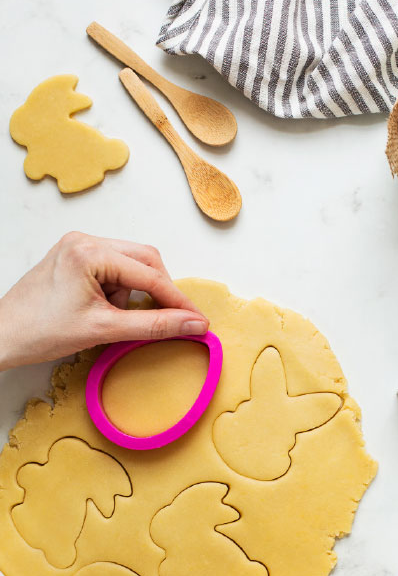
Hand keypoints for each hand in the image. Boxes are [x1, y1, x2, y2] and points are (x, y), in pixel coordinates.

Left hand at [0, 232, 208, 370]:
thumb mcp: (105, 330)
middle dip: (160, 292)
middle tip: (170, 320)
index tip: (199, 322)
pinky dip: (123, 291)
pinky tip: (108, 310)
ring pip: (134, 264)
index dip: (178, 301)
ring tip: (117, 317)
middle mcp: (85, 240)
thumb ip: (155, 325)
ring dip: (138, 292)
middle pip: (146, 260)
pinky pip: (117, 269)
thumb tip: (194, 324)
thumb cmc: (41, 331)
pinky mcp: (76, 258)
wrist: (3, 335)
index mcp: (89, 252)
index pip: (150, 274)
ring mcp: (79, 246)